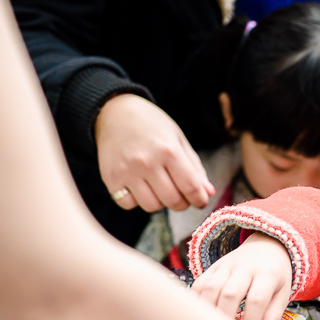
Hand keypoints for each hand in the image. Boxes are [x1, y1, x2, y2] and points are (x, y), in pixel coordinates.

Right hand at [95, 93, 214, 211]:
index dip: (199, 199)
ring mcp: (127, 171)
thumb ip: (195, 168)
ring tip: (159, 188)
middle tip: (181, 195)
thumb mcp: (178, 140)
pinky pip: (128, 204)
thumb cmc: (152, 126)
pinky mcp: (110, 177)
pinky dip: (137, 201)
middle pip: (173, 201)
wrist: (115, 113)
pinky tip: (140, 187)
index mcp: (168, 150)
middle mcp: (147, 162)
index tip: (200, 201)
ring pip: (152, 206)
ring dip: (160, 202)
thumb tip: (209, 193)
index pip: (191, 187)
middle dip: (182, 203)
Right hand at [191, 232, 292, 319]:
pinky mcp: (213, 267)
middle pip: (230, 294)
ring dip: (209, 312)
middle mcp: (245, 267)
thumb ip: (273, 317)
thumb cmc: (275, 275)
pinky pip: (200, 284)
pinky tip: (199, 318)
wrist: (265, 246)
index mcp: (267, 274)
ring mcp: (226, 266)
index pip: (256, 300)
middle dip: (227, 319)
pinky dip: (197, 302)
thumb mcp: (282, 293)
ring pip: (211, 289)